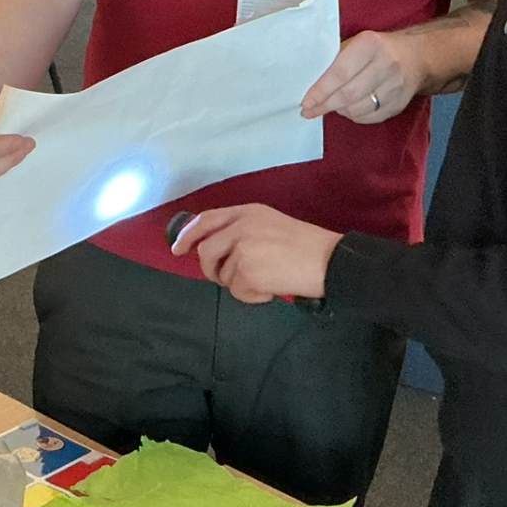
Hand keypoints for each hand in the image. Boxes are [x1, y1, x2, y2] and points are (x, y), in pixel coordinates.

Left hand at [170, 205, 340, 304]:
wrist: (328, 261)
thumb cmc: (306, 246)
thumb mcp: (271, 224)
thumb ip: (242, 230)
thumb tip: (214, 249)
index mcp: (248, 211)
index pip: (207, 219)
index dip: (188, 234)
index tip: (178, 249)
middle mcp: (241, 225)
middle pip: (206, 250)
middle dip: (210, 269)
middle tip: (223, 278)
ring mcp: (242, 248)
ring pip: (222, 275)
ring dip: (240, 284)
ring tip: (266, 280)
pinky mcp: (247, 270)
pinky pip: (237, 291)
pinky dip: (252, 296)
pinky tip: (272, 289)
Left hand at [301, 29, 422, 124]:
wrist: (416, 57)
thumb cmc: (377, 49)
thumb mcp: (357, 43)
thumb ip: (336, 60)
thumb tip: (310, 85)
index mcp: (370, 44)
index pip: (340, 72)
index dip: (320, 91)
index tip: (306, 102)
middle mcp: (386, 64)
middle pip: (349, 94)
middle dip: (325, 105)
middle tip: (310, 111)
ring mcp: (396, 86)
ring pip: (359, 109)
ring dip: (340, 111)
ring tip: (332, 106)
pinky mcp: (400, 103)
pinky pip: (370, 117)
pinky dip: (355, 116)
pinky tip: (350, 108)